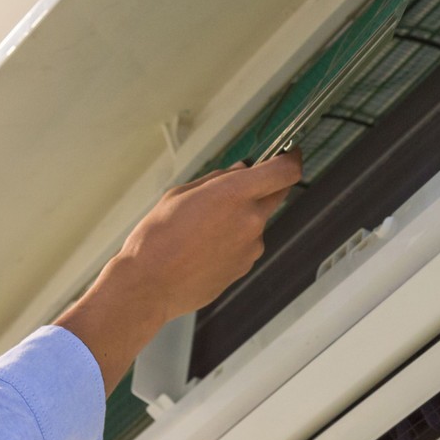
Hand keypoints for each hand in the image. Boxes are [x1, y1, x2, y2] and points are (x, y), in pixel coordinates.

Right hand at [57, 154, 301, 390]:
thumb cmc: (157, 237)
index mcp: (235, 193)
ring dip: (242, 217)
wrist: (149, 286)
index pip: (285, 171)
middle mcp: (251, 219)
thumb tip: (242, 170)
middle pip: (277, 194)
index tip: (289, 153)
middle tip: (240, 188)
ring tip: (203, 229)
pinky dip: (233, 240)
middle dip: (265, 187)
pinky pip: (246, 244)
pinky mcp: (245, 267)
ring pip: (257, 221)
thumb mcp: (180, 194)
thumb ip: (218, 179)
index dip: (291, 159)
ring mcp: (251, 247)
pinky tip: (204, 248)